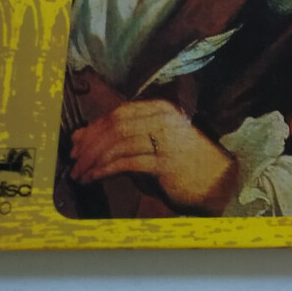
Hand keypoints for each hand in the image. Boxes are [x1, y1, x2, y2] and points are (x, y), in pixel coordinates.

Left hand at [69, 100, 237, 213]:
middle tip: (73, 161)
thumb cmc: (183, 162)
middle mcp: (165, 119)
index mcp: (162, 109)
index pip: (118, 113)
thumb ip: (121, 139)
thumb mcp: (151, 145)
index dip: (93, 128)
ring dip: (93, 160)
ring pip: (118, 144)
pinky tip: (93, 178)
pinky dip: (104, 170)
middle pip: (115, 126)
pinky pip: (126, 163)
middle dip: (89, 145)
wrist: (218, 181)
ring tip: (80, 174)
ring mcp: (168, 139)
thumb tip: (80, 137)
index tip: (76, 144)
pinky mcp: (166, 162)